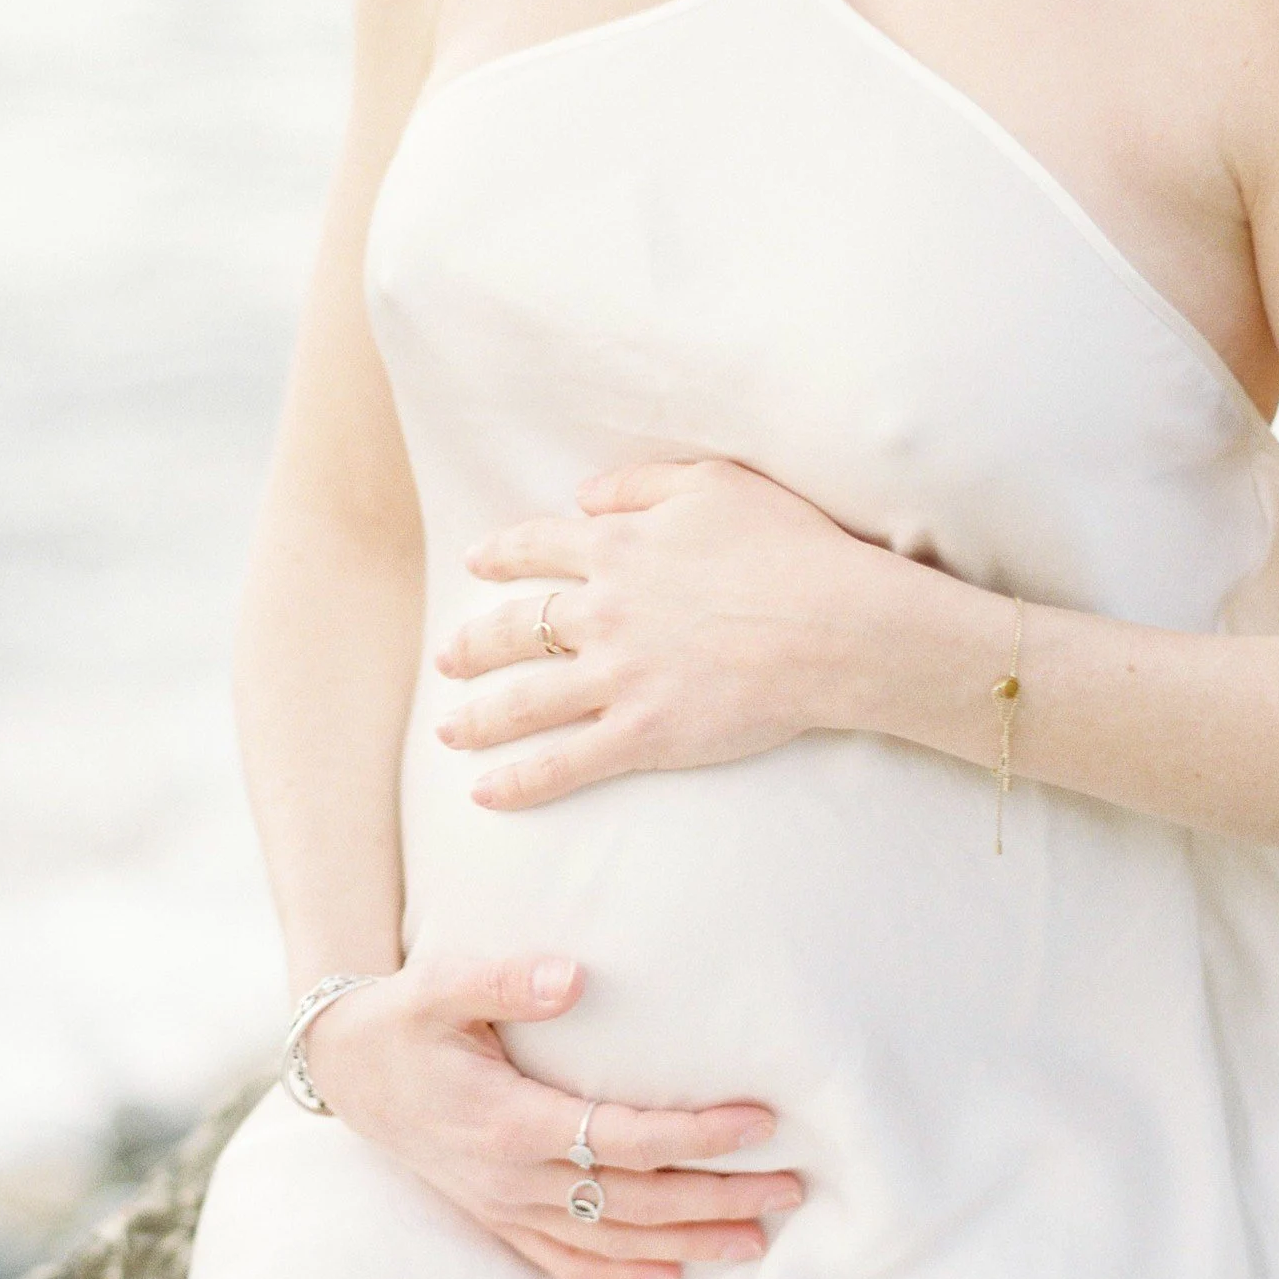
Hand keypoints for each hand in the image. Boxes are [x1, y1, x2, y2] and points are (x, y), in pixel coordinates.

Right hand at [303, 953, 797, 1278]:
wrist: (344, 1068)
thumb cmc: (403, 1019)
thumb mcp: (441, 984)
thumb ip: (506, 979)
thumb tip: (576, 976)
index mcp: (509, 1122)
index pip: (625, 1137)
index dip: (698, 1135)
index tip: (761, 1122)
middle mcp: (513, 1178)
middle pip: (637, 1200)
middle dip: (718, 1198)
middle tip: (792, 1190)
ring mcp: (505, 1206)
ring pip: (612, 1239)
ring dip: (688, 1242)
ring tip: (759, 1241)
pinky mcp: (497, 1217)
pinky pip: (564, 1263)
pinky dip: (618, 1276)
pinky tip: (669, 1277)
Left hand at [432, 456, 873, 810]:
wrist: (831, 626)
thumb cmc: (789, 549)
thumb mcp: (716, 485)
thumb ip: (642, 484)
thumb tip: (586, 495)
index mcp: (618, 549)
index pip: (539, 548)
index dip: (501, 556)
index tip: (477, 564)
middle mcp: (603, 612)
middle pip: (516, 629)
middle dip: (473, 645)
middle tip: (446, 657)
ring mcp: (617, 677)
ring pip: (524, 701)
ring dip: (479, 717)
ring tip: (449, 728)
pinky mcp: (641, 734)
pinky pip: (564, 763)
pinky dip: (519, 781)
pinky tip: (486, 794)